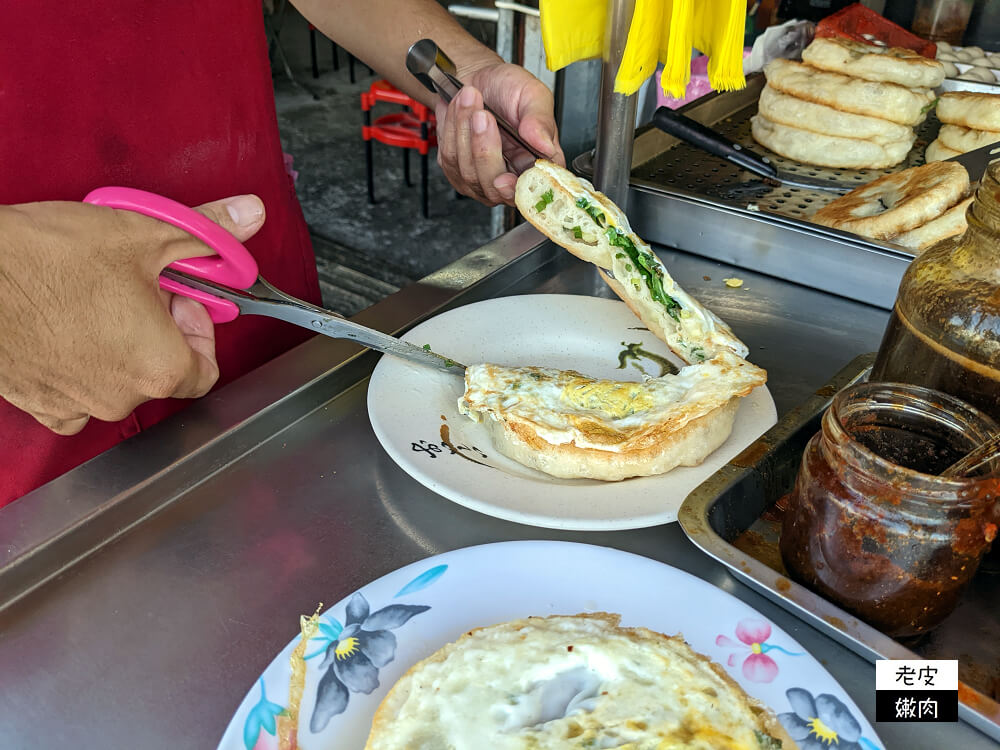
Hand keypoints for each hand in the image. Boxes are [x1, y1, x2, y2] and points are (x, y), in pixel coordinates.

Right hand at [0, 194, 265, 434]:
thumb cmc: (47, 259)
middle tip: (134, 286)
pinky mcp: (36, 403)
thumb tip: (250, 217)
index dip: (198, 328)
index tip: (179, 296)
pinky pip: (74, 391)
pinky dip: (78, 363)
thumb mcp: (144, 233)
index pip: (206, 367)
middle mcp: (121, 398)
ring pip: (117, 379)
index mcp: (159, 367)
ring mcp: (75, 405)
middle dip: (158, 328)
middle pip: (162, 371)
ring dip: (117, 343)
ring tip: (92, 298)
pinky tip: (62, 325)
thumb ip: (208, 233)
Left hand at [434, 61, 565, 205]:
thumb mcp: (532, 93)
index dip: (519, 188)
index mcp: (539, 161)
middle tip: (483, 115)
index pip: (536, 190)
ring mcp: (484, 179)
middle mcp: (513, 175)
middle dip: (485, 150)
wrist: (474, 79)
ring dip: (465, 132)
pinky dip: (452, 131)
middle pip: (496, 188)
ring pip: (470, 174)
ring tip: (470, 100)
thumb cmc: (506, 87)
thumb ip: (541, 120)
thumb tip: (545, 146)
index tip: (504, 177)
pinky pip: (451, 162)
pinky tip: (459, 112)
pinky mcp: (459, 173)